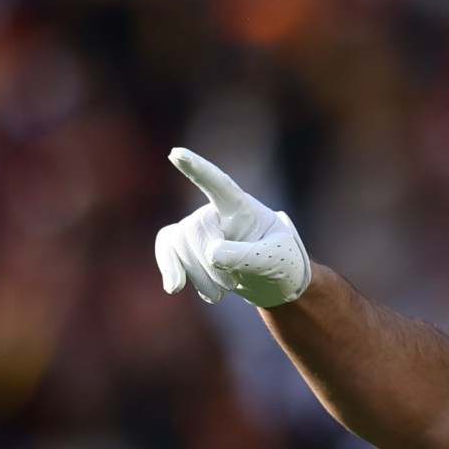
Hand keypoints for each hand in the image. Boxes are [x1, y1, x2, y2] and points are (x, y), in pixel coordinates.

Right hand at [154, 148, 312, 306]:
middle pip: (195, 230)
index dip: (198, 169)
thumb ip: (246, 255)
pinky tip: (174, 287)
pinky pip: (167, 248)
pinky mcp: (188, 243)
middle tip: (231, 286)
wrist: (274, 279)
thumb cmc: (282, 262)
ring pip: (180, 244)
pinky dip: (169, 267)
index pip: (218, 184)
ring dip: (198, 275)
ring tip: (221, 294)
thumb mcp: (274, 260)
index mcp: (242, 206)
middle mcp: (216, 210)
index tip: (176, 154)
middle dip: (209, 264)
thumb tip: (211, 253)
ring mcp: (200, 226)